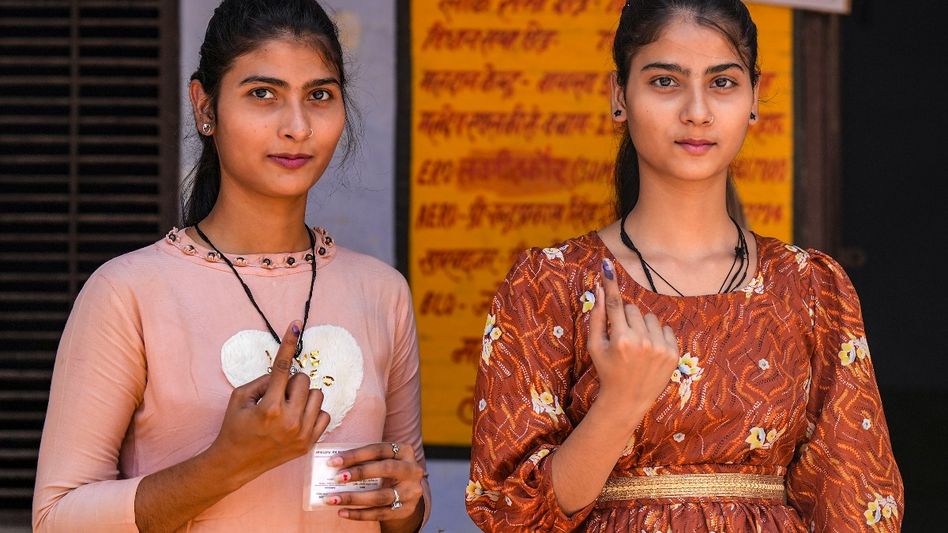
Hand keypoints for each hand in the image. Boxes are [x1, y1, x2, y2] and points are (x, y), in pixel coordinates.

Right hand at [209, 321, 331, 484]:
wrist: (236, 462)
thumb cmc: (235, 426)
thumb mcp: (239, 397)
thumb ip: (263, 380)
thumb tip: (285, 371)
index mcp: (269, 407)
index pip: (284, 367)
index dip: (289, 343)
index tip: (296, 325)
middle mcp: (289, 421)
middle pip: (304, 380)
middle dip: (291, 383)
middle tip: (277, 395)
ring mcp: (302, 434)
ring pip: (317, 395)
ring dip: (303, 396)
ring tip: (287, 408)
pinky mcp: (309, 443)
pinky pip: (324, 415)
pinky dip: (312, 412)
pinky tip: (297, 418)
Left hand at [324, 442, 424, 522]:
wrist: (407, 492)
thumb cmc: (386, 472)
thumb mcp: (382, 460)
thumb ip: (365, 460)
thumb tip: (334, 466)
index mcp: (405, 451)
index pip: (379, 450)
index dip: (355, 455)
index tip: (333, 461)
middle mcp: (412, 470)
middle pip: (385, 469)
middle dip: (359, 473)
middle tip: (337, 478)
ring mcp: (411, 491)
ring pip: (380, 496)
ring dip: (354, 498)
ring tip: (333, 499)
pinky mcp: (406, 510)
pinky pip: (379, 513)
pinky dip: (359, 514)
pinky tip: (343, 512)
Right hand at [588, 258, 679, 414]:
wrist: (628, 399)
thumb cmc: (607, 370)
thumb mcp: (595, 346)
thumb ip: (596, 317)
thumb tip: (600, 290)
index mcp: (620, 339)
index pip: (615, 303)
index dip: (610, 283)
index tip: (607, 264)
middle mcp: (642, 342)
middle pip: (632, 309)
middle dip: (625, 318)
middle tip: (622, 337)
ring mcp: (660, 348)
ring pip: (650, 317)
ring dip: (642, 326)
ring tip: (637, 346)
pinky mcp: (673, 353)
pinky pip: (665, 328)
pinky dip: (657, 335)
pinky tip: (650, 351)